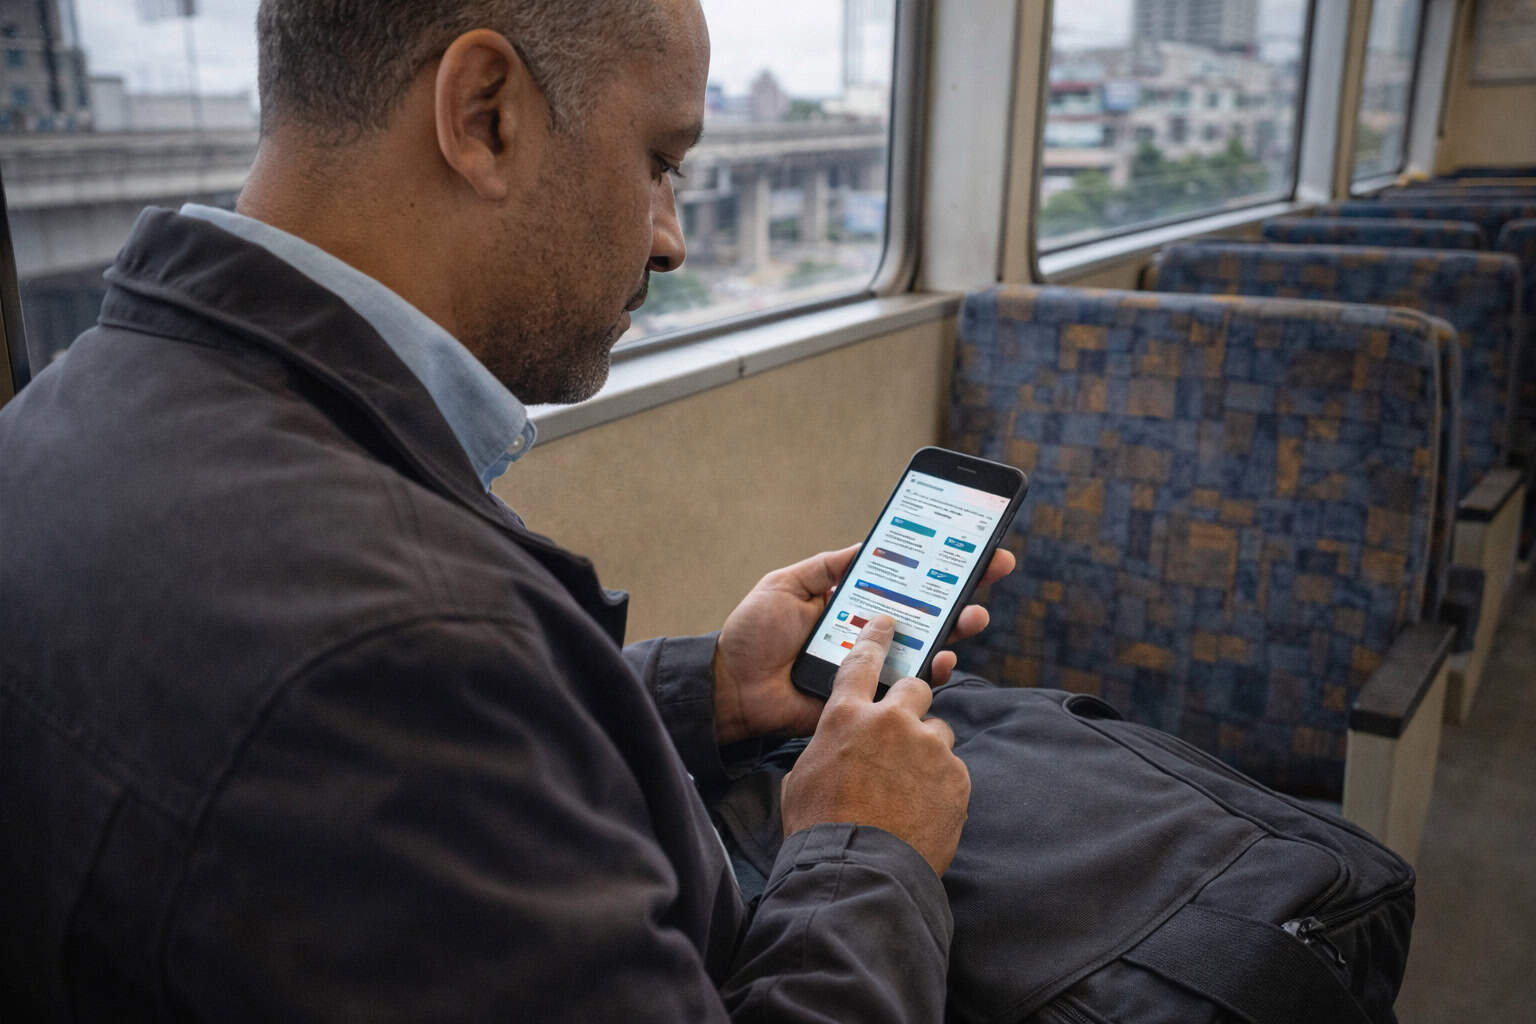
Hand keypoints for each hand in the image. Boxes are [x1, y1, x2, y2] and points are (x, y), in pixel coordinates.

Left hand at [711, 544, 1015, 744]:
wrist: (732, 686)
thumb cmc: (754, 635)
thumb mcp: (786, 585)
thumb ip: (827, 567)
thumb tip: (868, 544)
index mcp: (855, 603)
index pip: (905, 580)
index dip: (938, 564)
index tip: (974, 542)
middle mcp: (872, 633)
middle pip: (929, 609)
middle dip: (966, 588)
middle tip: (995, 568)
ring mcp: (874, 665)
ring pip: (929, 646)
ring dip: (957, 628)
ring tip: (973, 614)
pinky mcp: (870, 696)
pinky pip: (909, 686)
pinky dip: (931, 671)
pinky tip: (942, 656)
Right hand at [779, 616, 971, 875]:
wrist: (859, 870)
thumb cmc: (820, 827)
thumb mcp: (803, 777)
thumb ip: (826, 746)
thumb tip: (837, 745)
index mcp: (846, 715)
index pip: (863, 661)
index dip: (876, 640)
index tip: (888, 625)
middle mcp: (890, 721)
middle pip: (915, 688)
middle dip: (911, 704)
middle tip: (902, 730)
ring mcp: (928, 747)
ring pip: (937, 731)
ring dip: (926, 750)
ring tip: (909, 787)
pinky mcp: (956, 776)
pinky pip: (952, 769)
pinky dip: (940, 784)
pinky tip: (922, 809)